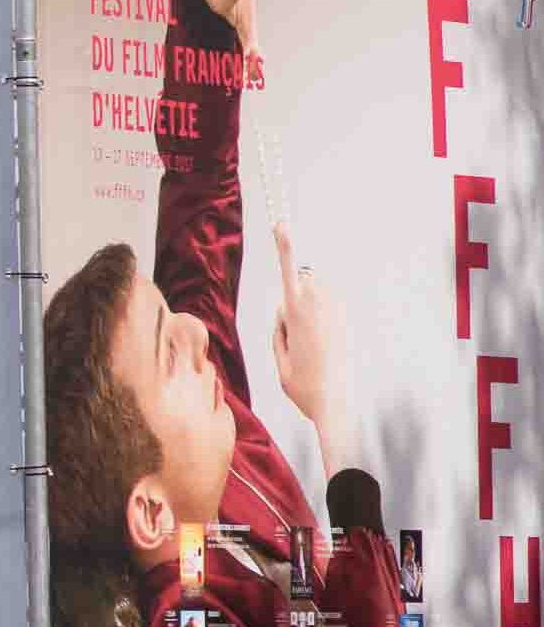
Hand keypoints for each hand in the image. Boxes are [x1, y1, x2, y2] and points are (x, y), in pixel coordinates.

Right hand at [270, 224, 351, 470]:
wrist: (336, 403)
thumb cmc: (302, 385)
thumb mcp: (279, 359)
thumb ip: (278, 330)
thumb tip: (285, 312)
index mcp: (296, 315)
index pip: (287, 273)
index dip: (284, 247)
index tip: (281, 223)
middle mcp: (319, 308)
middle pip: (301, 284)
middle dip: (294, 299)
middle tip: (295, 337)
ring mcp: (336, 313)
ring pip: (315, 296)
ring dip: (308, 311)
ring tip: (311, 345)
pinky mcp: (347, 322)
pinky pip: (327, 310)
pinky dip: (321, 322)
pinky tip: (323, 347)